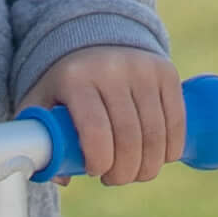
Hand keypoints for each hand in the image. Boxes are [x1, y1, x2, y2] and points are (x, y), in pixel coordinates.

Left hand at [33, 44, 183, 186]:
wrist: (96, 37)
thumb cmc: (66, 82)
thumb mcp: (41, 102)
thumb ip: (40, 140)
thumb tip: (63, 179)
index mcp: (76, 79)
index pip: (95, 130)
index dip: (100, 160)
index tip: (96, 172)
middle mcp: (112, 70)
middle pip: (129, 138)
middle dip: (125, 172)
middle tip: (116, 179)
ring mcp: (143, 70)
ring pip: (155, 134)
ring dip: (148, 166)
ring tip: (136, 173)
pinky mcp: (166, 72)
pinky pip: (176, 121)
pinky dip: (170, 149)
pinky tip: (160, 158)